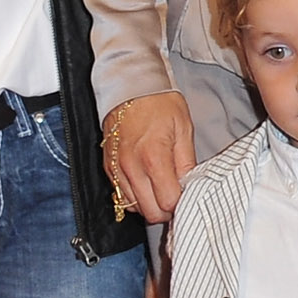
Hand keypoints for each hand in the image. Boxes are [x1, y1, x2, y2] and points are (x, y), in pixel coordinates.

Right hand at [104, 92, 195, 224]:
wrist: (129, 85)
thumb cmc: (159, 102)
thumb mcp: (184, 128)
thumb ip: (186, 162)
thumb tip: (189, 187)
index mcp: (154, 158)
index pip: (168, 202)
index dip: (180, 204)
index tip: (186, 195)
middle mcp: (131, 167)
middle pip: (149, 212)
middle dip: (165, 209)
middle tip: (175, 195)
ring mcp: (116, 169)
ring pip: (133, 207)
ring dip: (149, 204)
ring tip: (160, 188)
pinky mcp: (108, 167)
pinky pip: (121, 195)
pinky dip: (134, 196)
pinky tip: (145, 183)